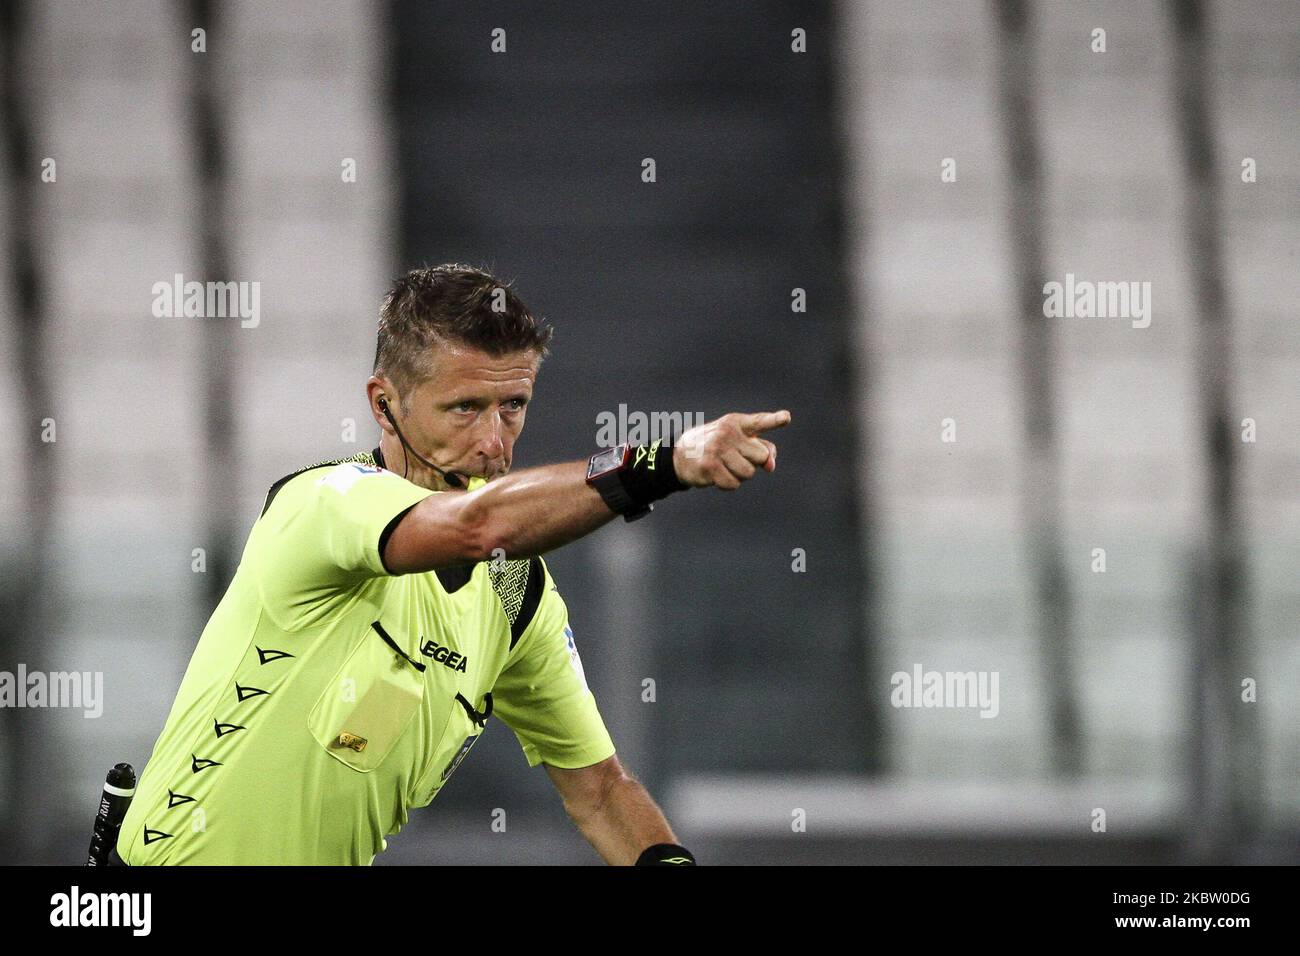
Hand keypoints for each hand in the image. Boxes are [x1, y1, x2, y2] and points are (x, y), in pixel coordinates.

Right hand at [672, 410, 789, 489]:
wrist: (680, 455)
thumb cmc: (716, 447)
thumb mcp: (737, 440)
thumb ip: (761, 448)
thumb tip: (771, 466)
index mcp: (736, 423)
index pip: (759, 421)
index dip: (774, 420)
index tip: (787, 418)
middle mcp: (727, 432)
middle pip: (761, 457)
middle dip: (751, 463)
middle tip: (733, 458)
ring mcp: (717, 448)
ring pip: (748, 473)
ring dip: (739, 475)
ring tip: (724, 466)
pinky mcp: (710, 466)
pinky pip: (733, 484)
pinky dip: (727, 484)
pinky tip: (716, 475)